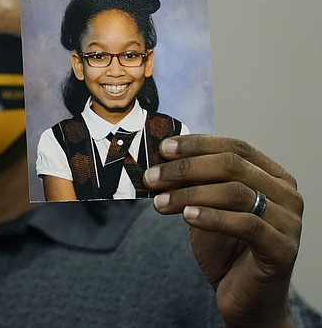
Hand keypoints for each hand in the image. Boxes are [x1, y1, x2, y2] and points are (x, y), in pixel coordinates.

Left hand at [144, 135, 302, 327]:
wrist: (243, 297)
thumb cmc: (225, 248)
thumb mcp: (205, 206)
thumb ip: (193, 182)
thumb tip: (160, 159)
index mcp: (272, 176)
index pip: (235, 147)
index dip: (197, 145)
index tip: (163, 148)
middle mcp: (286, 194)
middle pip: (232, 166)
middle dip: (185, 168)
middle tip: (152, 177)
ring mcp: (288, 221)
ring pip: (235, 192)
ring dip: (190, 194)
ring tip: (160, 202)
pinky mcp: (283, 250)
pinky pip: (246, 225)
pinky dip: (212, 217)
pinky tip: (186, 217)